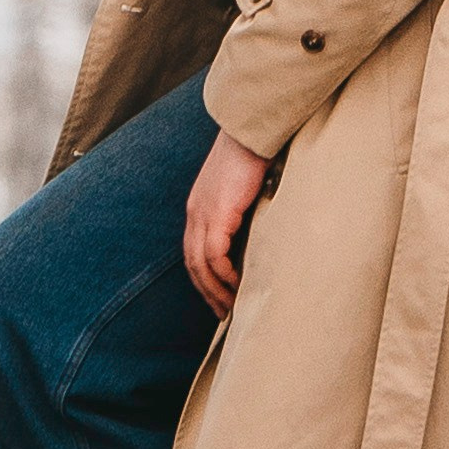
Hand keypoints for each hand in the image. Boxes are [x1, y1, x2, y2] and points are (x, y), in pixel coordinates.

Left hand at [183, 128, 272, 318]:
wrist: (249, 134)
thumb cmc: (251, 156)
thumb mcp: (241, 190)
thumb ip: (242, 212)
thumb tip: (257, 234)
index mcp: (198, 207)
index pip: (193, 252)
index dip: (203, 278)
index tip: (217, 297)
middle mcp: (195, 213)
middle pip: (192, 263)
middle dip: (206, 292)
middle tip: (221, 314)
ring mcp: (203, 214)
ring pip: (201, 264)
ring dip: (214, 290)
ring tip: (230, 308)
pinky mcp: (217, 214)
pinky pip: (214, 254)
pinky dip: (223, 274)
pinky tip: (236, 286)